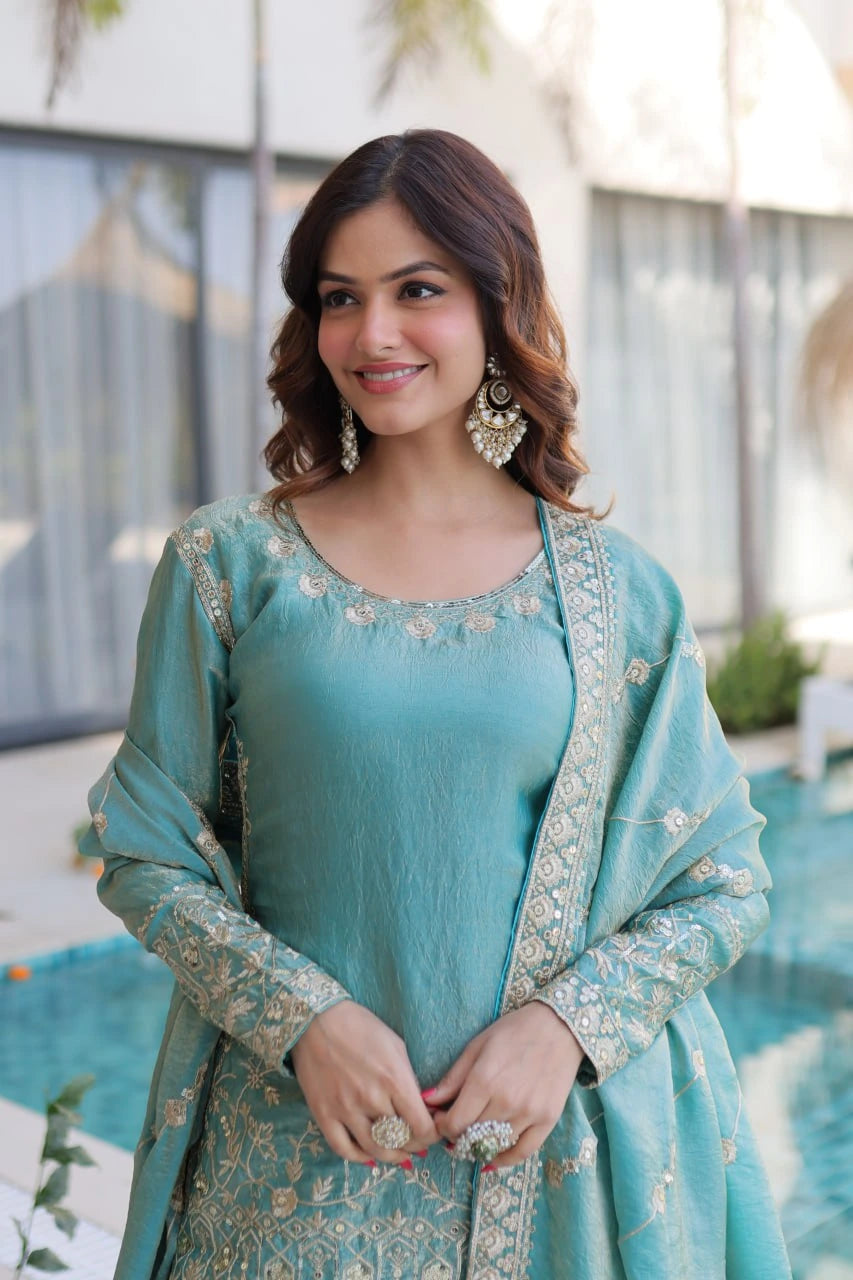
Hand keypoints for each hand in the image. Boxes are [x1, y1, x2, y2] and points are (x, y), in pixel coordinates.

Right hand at [290, 1000, 438, 1165]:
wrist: (317, 1020)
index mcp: (394, 1079)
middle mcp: (371, 1098)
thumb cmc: (361, 1027)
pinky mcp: (323, 1114)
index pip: (422, 1126)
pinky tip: (370, 1154)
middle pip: (401, 1140)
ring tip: (400, 1154)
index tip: (432, 1133)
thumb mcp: (396, 1046)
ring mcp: (345, 1109)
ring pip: (375, 1149)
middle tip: (418, 1144)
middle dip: (415, 1145)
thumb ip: (408, 1080)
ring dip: (392, 1156)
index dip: (432, 1136)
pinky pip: (343, 1149)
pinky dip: (360, 1157)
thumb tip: (420, 1109)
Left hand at [425, 1002, 583, 1168]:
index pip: (454, 1123)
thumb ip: (452, 1078)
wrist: (558, 1027)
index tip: (441, 1120)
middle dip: (458, 1136)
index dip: (443, 1126)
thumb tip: (426, 1101)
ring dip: (479, 1146)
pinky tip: (492, 1158)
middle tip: (456, 1128)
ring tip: (473, 1138)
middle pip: (472, 1136)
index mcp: (484, 1080)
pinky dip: (505, 1159)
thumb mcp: (477, 1046)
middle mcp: (506, 1101)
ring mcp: (529, 1113)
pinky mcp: (547, 1120)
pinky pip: (523, 1152)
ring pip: (494, 1145)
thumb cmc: (514, 1031)